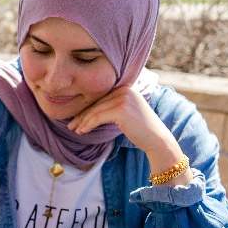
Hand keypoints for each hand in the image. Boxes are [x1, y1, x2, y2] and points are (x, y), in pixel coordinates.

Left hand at [66, 84, 187, 176]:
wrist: (157, 139)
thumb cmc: (140, 129)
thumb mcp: (126, 112)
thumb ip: (112, 107)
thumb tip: (90, 111)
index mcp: (125, 88)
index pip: (101, 98)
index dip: (87, 109)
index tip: (76, 119)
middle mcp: (124, 90)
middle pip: (97, 103)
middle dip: (82, 115)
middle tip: (71, 125)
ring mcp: (123, 98)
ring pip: (95, 110)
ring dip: (83, 121)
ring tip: (75, 130)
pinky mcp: (121, 109)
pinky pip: (98, 117)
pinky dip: (88, 124)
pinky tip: (82, 131)